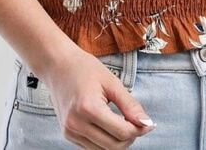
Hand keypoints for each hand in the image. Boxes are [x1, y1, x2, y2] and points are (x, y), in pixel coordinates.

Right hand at [39, 47, 155, 148]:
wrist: (57, 65)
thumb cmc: (84, 68)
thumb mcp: (111, 82)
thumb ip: (130, 105)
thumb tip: (147, 123)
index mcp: (88, 108)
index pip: (121, 132)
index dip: (139, 129)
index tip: (149, 123)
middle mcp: (76, 124)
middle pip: (114, 146)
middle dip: (131, 137)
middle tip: (139, 123)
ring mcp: (70, 131)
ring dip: (119, 141)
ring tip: (125, 123)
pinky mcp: (67, 134)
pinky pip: (93, 147)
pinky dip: (106, 140)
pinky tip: (110, 125)